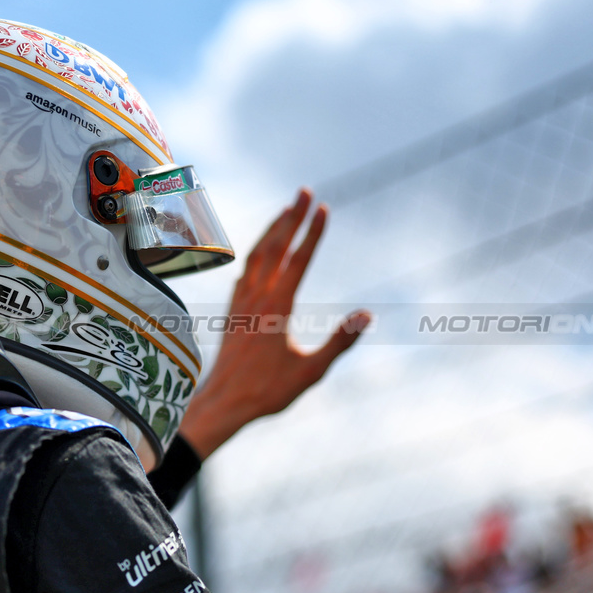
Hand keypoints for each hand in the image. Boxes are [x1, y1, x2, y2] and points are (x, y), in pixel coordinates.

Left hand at [179, 189, 369, 459]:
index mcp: (277, 307)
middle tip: (304, 191)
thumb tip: (367, 316)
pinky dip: (256, 252)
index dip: (312, 233)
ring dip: (272, 230)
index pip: (299, 260)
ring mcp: (241, 301)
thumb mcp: (312, 370)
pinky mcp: (233, 310)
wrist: (224, 402)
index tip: (323, 208)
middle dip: (291, 217)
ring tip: (286, 211)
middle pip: (276, 247)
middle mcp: (256, 296)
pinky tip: (261, 251)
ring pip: (256, 255)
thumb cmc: (269, 391)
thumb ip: (340, 342)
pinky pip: (244, 271)